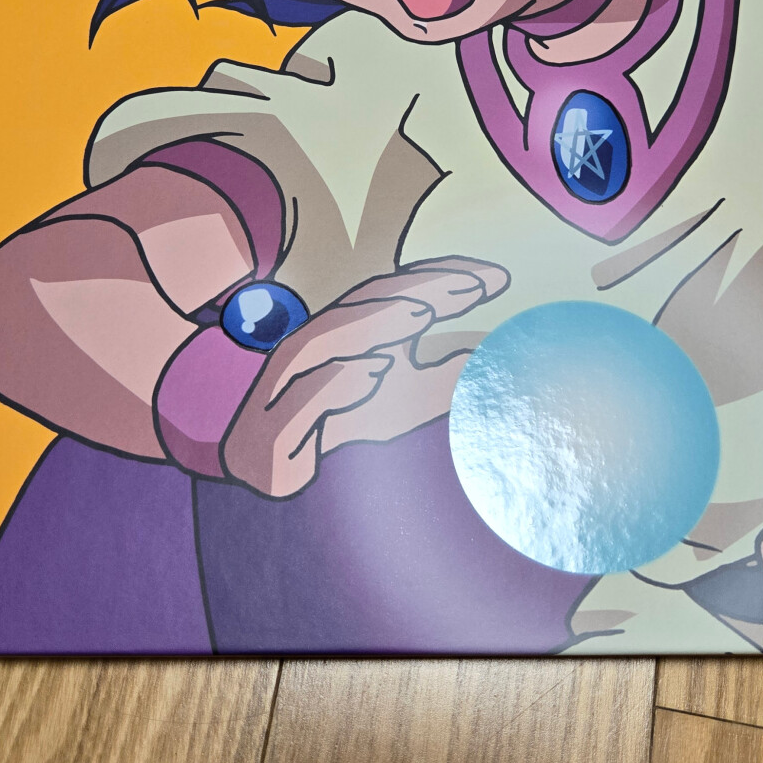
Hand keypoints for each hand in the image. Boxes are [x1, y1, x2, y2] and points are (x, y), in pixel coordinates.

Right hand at [221, 257, 508, 497]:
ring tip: (422, 312)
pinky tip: (374, 371)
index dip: (442, 278)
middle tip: (470, 283)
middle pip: (362, 304)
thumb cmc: (331, 427)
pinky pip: (300, 400)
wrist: (264, 484)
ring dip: (371, 321)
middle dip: (416, 287)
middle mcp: (314, 349)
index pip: (396, 293)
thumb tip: (488, 346)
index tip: (497, 278)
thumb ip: (438, 375)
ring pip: (323, 340)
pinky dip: (336, 380)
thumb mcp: (399, 403)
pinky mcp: (268, 435)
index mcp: (346, 336)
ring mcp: (283, 389)